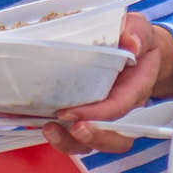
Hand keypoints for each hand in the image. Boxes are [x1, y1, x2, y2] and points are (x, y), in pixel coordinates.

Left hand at [46, 15, 172, 155]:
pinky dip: (53, 132)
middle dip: (89, 138)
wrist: (138, 51)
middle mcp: (121, 109)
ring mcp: (103, 115)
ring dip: (69, 141)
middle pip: (112, 138)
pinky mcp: (85, 115)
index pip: (118, 108)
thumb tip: (131, 43)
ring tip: (48, 129)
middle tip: (65, 127)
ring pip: (91, 142)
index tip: (72, 113)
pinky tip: (32, 122)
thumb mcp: (140, 30)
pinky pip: (72, 132)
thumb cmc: (136, 41)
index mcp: (134, 89)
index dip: (97, 115)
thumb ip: (138, 34)